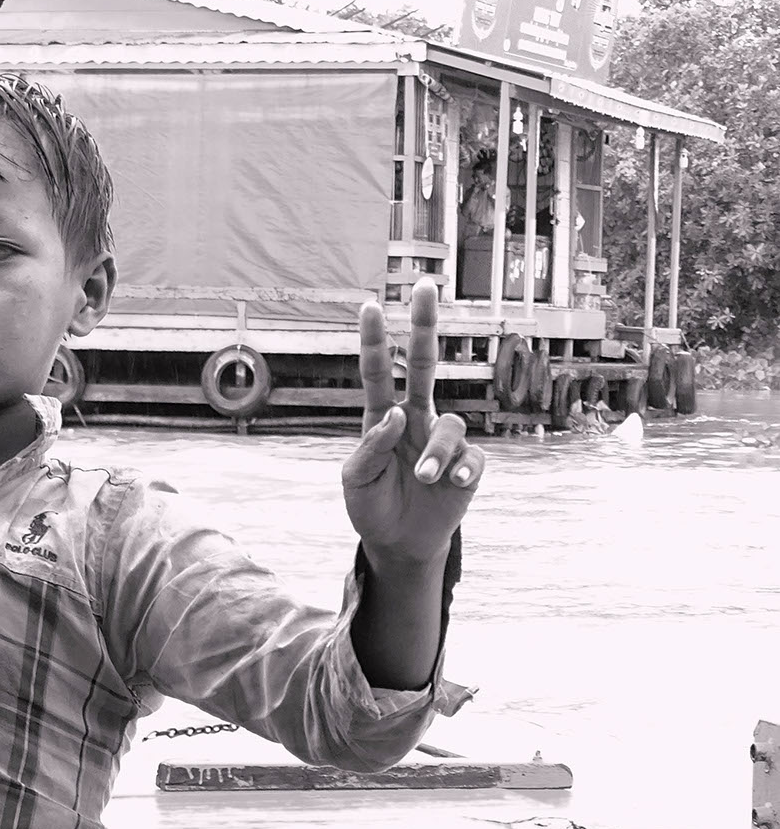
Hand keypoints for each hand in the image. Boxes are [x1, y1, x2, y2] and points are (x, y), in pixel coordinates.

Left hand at [342, 279, 483, 571]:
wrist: (399, 542)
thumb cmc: (371, 505)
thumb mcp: (356, 480)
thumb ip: (370, 447)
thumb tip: (394, 414)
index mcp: (382, 419)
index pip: (379, 373)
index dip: (376, 342)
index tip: (370, 306)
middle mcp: (415, 420)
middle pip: (426, 364)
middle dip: (425, 325)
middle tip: (424, 286)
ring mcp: (442, 440)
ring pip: (450, 424)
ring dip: (437, 451)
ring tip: (426, 478)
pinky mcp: (467, 465)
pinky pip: (473, 456)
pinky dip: (463, 467)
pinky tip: (452, 483)